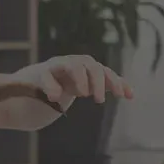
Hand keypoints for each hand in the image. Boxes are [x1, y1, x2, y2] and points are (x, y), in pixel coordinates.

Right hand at [13, 54, 134, 105]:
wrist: (31, 85)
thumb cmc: (64, 84)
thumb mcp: (86, 86)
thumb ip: (105, 86)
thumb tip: (131, 94)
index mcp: (85, 68)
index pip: (103, 71)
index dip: (115, 81)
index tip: (123, 96)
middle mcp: (72, 64)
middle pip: (90, 65)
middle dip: (98, 81)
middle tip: (99, 100)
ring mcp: (56, 67)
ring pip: (72, 65)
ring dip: (81, 79)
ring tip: (83, 94)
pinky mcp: (39, 74)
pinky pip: (47, 76)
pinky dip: (52, 86)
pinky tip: (55, 97)